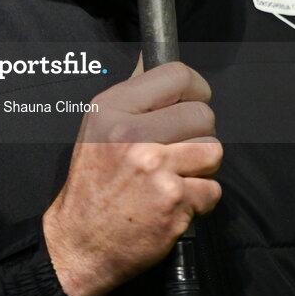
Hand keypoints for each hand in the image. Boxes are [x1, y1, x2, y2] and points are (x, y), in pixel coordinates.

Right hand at [42, 61, 221, 295]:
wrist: (81, 241)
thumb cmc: (93, 181)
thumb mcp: (98, 124)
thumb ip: (132, 92)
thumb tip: (152, 55)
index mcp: (114, 108)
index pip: (177, 75)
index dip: (195, 88)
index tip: (193, 100)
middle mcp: (133, 133)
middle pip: (203, 114)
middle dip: (198, 134)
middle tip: (179, 150)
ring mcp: (155, 168)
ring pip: (213, 150)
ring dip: (202, 166)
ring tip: (177, 175)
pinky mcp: (174, 202)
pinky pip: (213, 189)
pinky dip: (200, 199)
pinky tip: (175, 201)